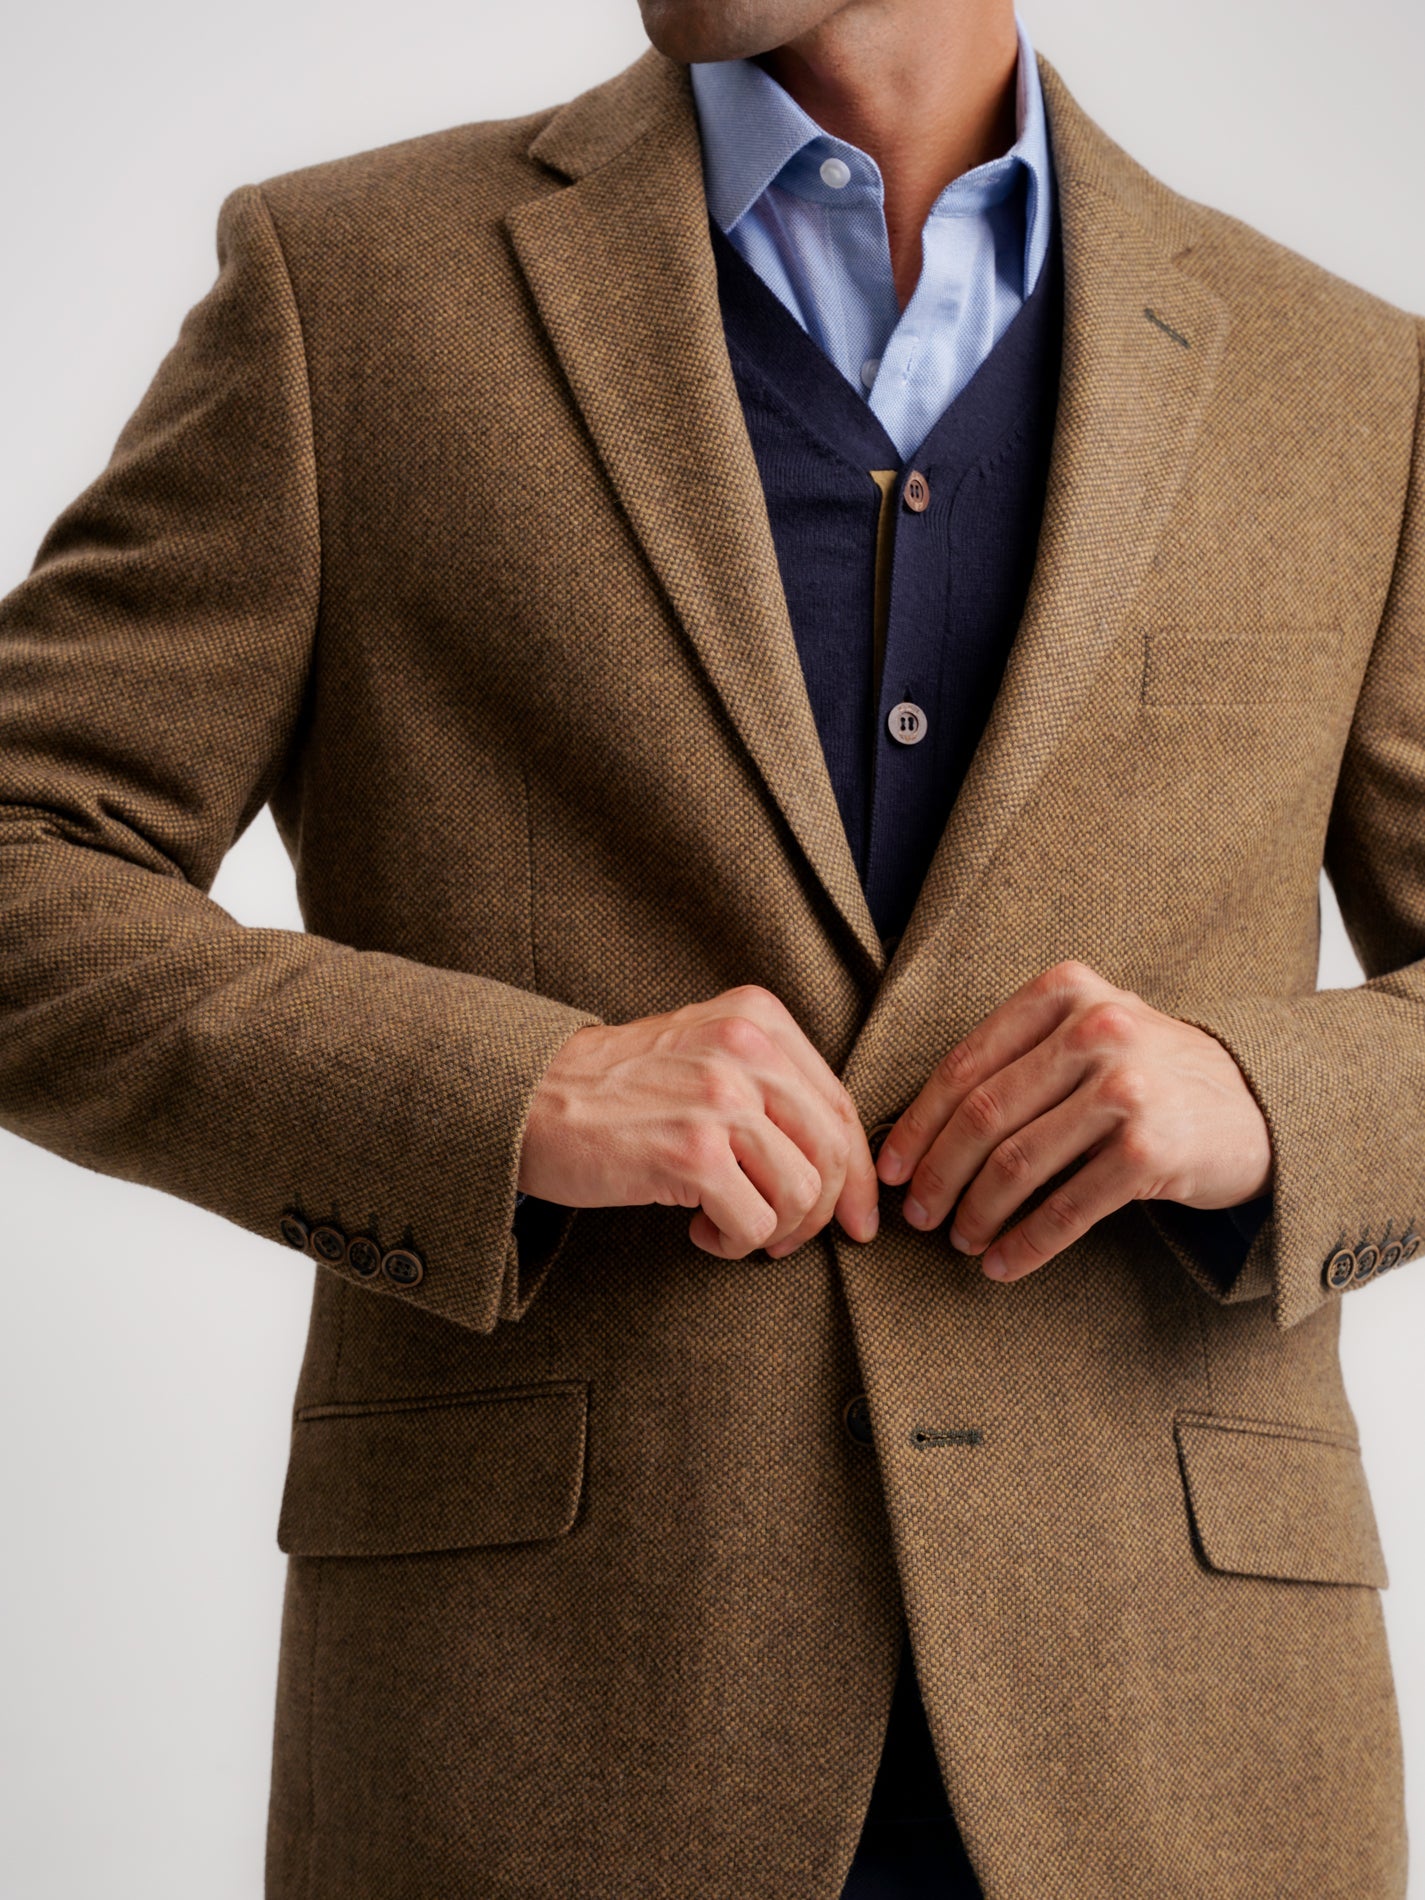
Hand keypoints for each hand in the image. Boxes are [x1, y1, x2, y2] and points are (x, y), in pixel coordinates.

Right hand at [518, 985, 879, 1258]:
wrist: (530, 1097)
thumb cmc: (618, 1088)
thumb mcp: (705, 1051)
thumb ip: (771, 1086)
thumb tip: (845, 1169)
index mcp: (758, 1018)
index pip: (839, 1105)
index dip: (857, 1173)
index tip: (857, 1217)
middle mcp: (746, 1048)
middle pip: (831, 1152)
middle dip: (820, 1212)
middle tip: (786, 1240)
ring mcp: (720, 1098)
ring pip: (801, 1193)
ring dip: (773, 1232)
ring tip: (732, 1230)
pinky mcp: (692, 1152)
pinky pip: (754, 1223)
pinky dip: (736, 1244)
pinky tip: (700, 1234)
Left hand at [875, 959, 1272, 1282]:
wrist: (1259, 1107)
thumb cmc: (1149, 1075)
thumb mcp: (1088, 1034)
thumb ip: (1018, 1059)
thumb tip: (919, 1135)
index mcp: (1064, 992)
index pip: (965, 1065)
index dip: (918, 1125)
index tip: (891, 1169)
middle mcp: (1096, 1028)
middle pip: (982, 1117)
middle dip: (937, 1176)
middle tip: (917, 1217)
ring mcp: (1127, 1087)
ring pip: (1017, 1165)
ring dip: (977, 1214)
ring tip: (962, 1241)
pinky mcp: (1152, 1149)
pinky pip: (1066, 1208)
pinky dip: (1026, 1244)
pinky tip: (1004, 1264)